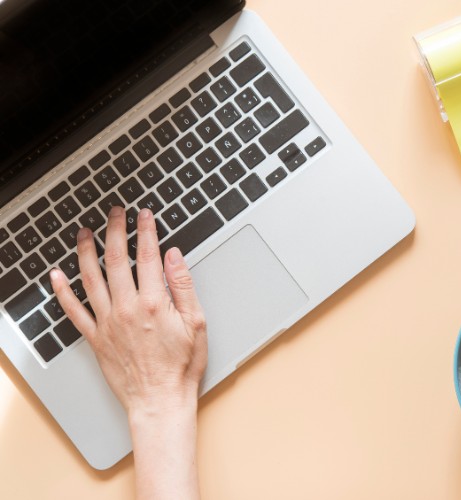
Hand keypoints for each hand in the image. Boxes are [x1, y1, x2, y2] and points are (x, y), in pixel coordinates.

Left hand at [50, 206, 207, 411]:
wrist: (160, 400)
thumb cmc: (181, 366)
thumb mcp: (197, 323)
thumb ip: (184, 286)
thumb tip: (174, 256)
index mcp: (155, 303)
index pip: (148, 257)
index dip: (146, 231)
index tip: (144, 215)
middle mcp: (127, 309)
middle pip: (116, 261)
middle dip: (115, 232)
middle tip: (115, 213)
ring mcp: (108, 323)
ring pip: (91, 279)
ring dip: (86, 252)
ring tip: (85, 233)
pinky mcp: (96, 338)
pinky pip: (73, 311)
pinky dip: (63, 292)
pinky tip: (57, 275)